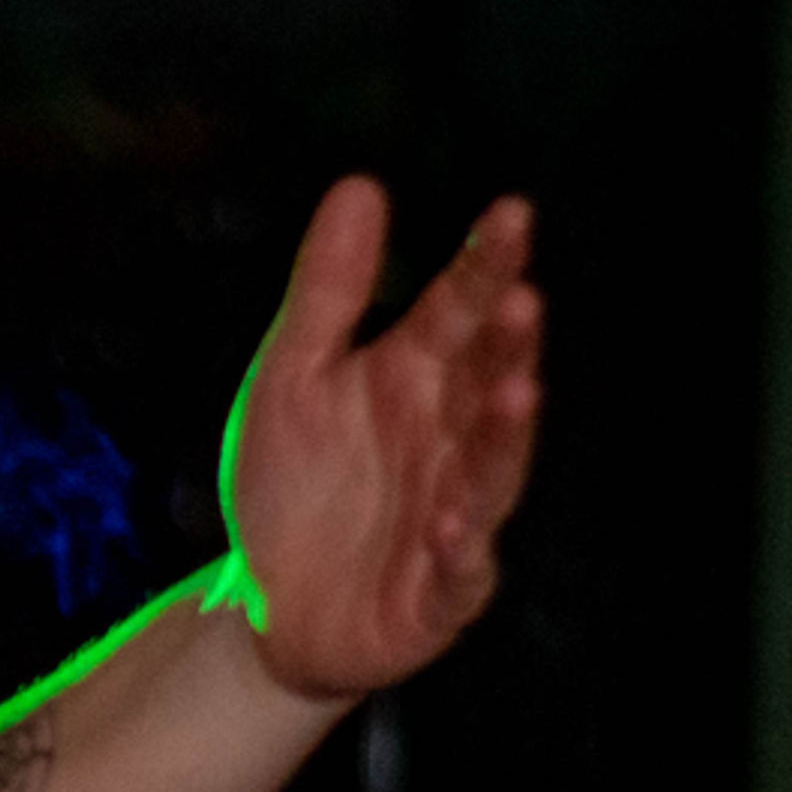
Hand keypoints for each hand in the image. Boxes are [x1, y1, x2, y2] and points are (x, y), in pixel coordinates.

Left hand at [216, 177, 544, 699]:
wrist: (272, 607)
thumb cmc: (296, 483)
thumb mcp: (292, 376)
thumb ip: (328, 291)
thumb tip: (359, 184)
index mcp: (417, 378)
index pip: (458, 312)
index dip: (485, 266)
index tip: (511, 214)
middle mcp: (449, 439)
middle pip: (486, 385)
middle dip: (507, 347)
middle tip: (520, 300)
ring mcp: (454, 515)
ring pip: (490, 472)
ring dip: (503, 437)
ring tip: (515, 393)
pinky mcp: (440, 592)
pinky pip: (458, 570)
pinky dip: (457, 548)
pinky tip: (449, 523)